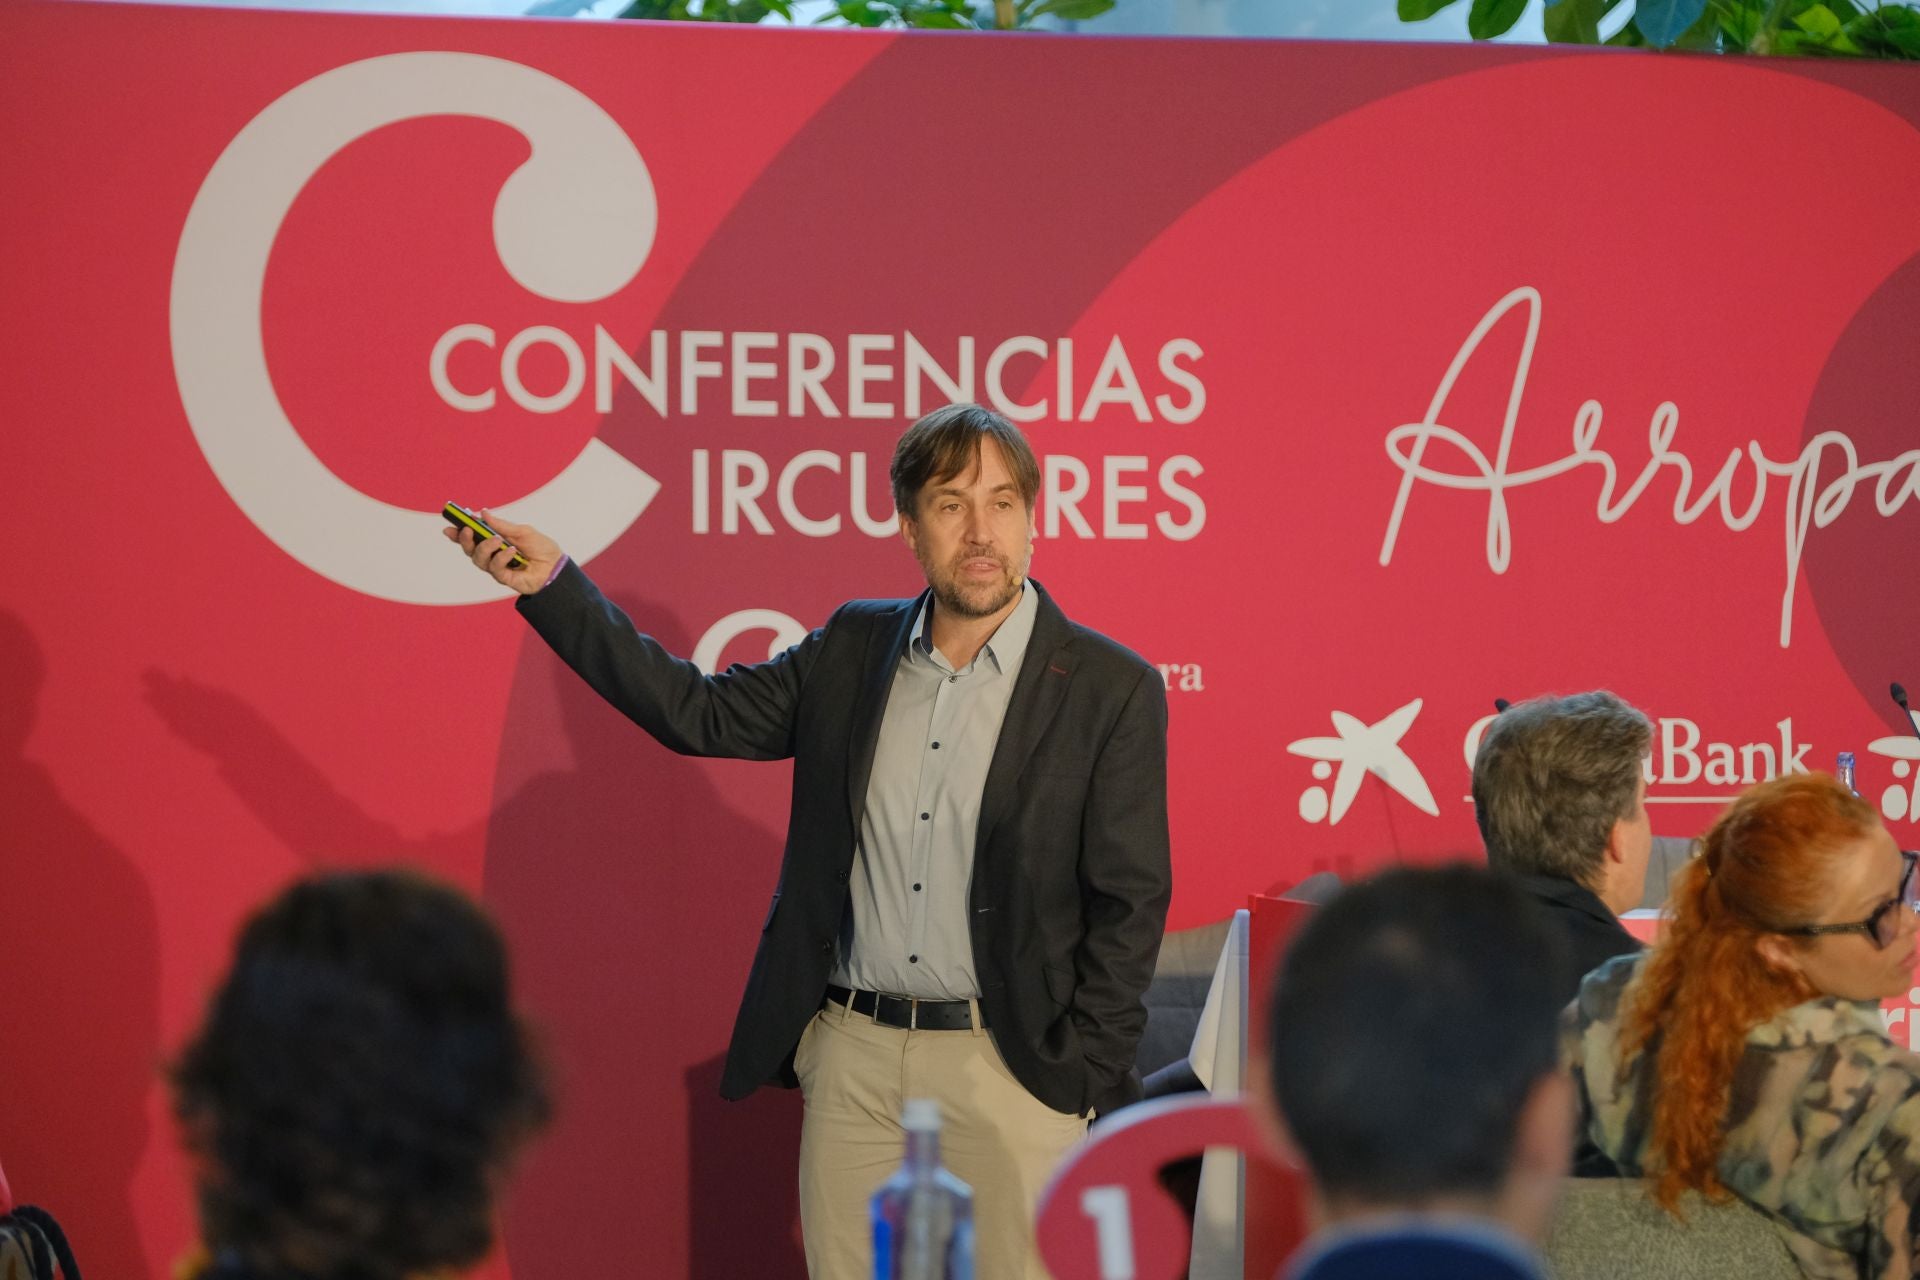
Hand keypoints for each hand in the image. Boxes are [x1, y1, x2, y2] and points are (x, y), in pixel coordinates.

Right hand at [442, 510, 562, 595]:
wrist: (556, 566)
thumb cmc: (541, 548)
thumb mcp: (522, 531)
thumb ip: (502, 525)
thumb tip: (483, 513)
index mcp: (496, 540)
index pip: (473, 537)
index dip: (459, 533)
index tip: (449, 527)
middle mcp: (493, 554)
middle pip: (470, 549)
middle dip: (465, 539)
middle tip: (467, 530)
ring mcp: (497, 566)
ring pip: (478, 559)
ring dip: (485, 547)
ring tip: (497, 539)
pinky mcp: (504, 577)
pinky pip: (495, 568)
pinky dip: (501, 557)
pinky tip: (512, 551)